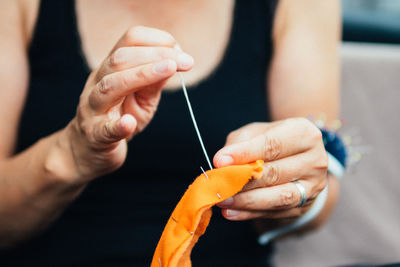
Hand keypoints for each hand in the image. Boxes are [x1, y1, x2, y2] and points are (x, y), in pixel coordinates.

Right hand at [61, 26, 193, 181]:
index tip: (181, 52)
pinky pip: (103, 129)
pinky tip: (129, 123)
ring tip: (168, 70)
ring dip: (141, 74)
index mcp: (110, 69)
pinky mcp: (94, 136)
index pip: (129, 41)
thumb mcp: (142, 97)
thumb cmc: (119, 117)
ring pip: (110, 85)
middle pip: (120, 59)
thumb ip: (154, 81)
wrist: (88, 150)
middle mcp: (97, 83)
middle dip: (156, 55)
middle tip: (185, 61)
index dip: (158, 41)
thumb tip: (175, 61)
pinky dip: (117, 126)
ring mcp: (93, 109)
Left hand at [214, 118, 327, 220]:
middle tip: (217, 185)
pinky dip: (251, 213)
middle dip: (241, 180)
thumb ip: (240, 143)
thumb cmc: (272, 142)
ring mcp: (313, 185)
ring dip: (246, 201)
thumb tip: (222, 162)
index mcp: (304, 133)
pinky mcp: (305, 205)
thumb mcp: (257, 133)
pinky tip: (232, 212)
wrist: (297, 160)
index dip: (244, 154)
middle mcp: (315, 160)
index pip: (272, 145)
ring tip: (223, 201)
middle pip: (274, 173)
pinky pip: (276, 212)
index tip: (219, 161)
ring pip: (278, 197)